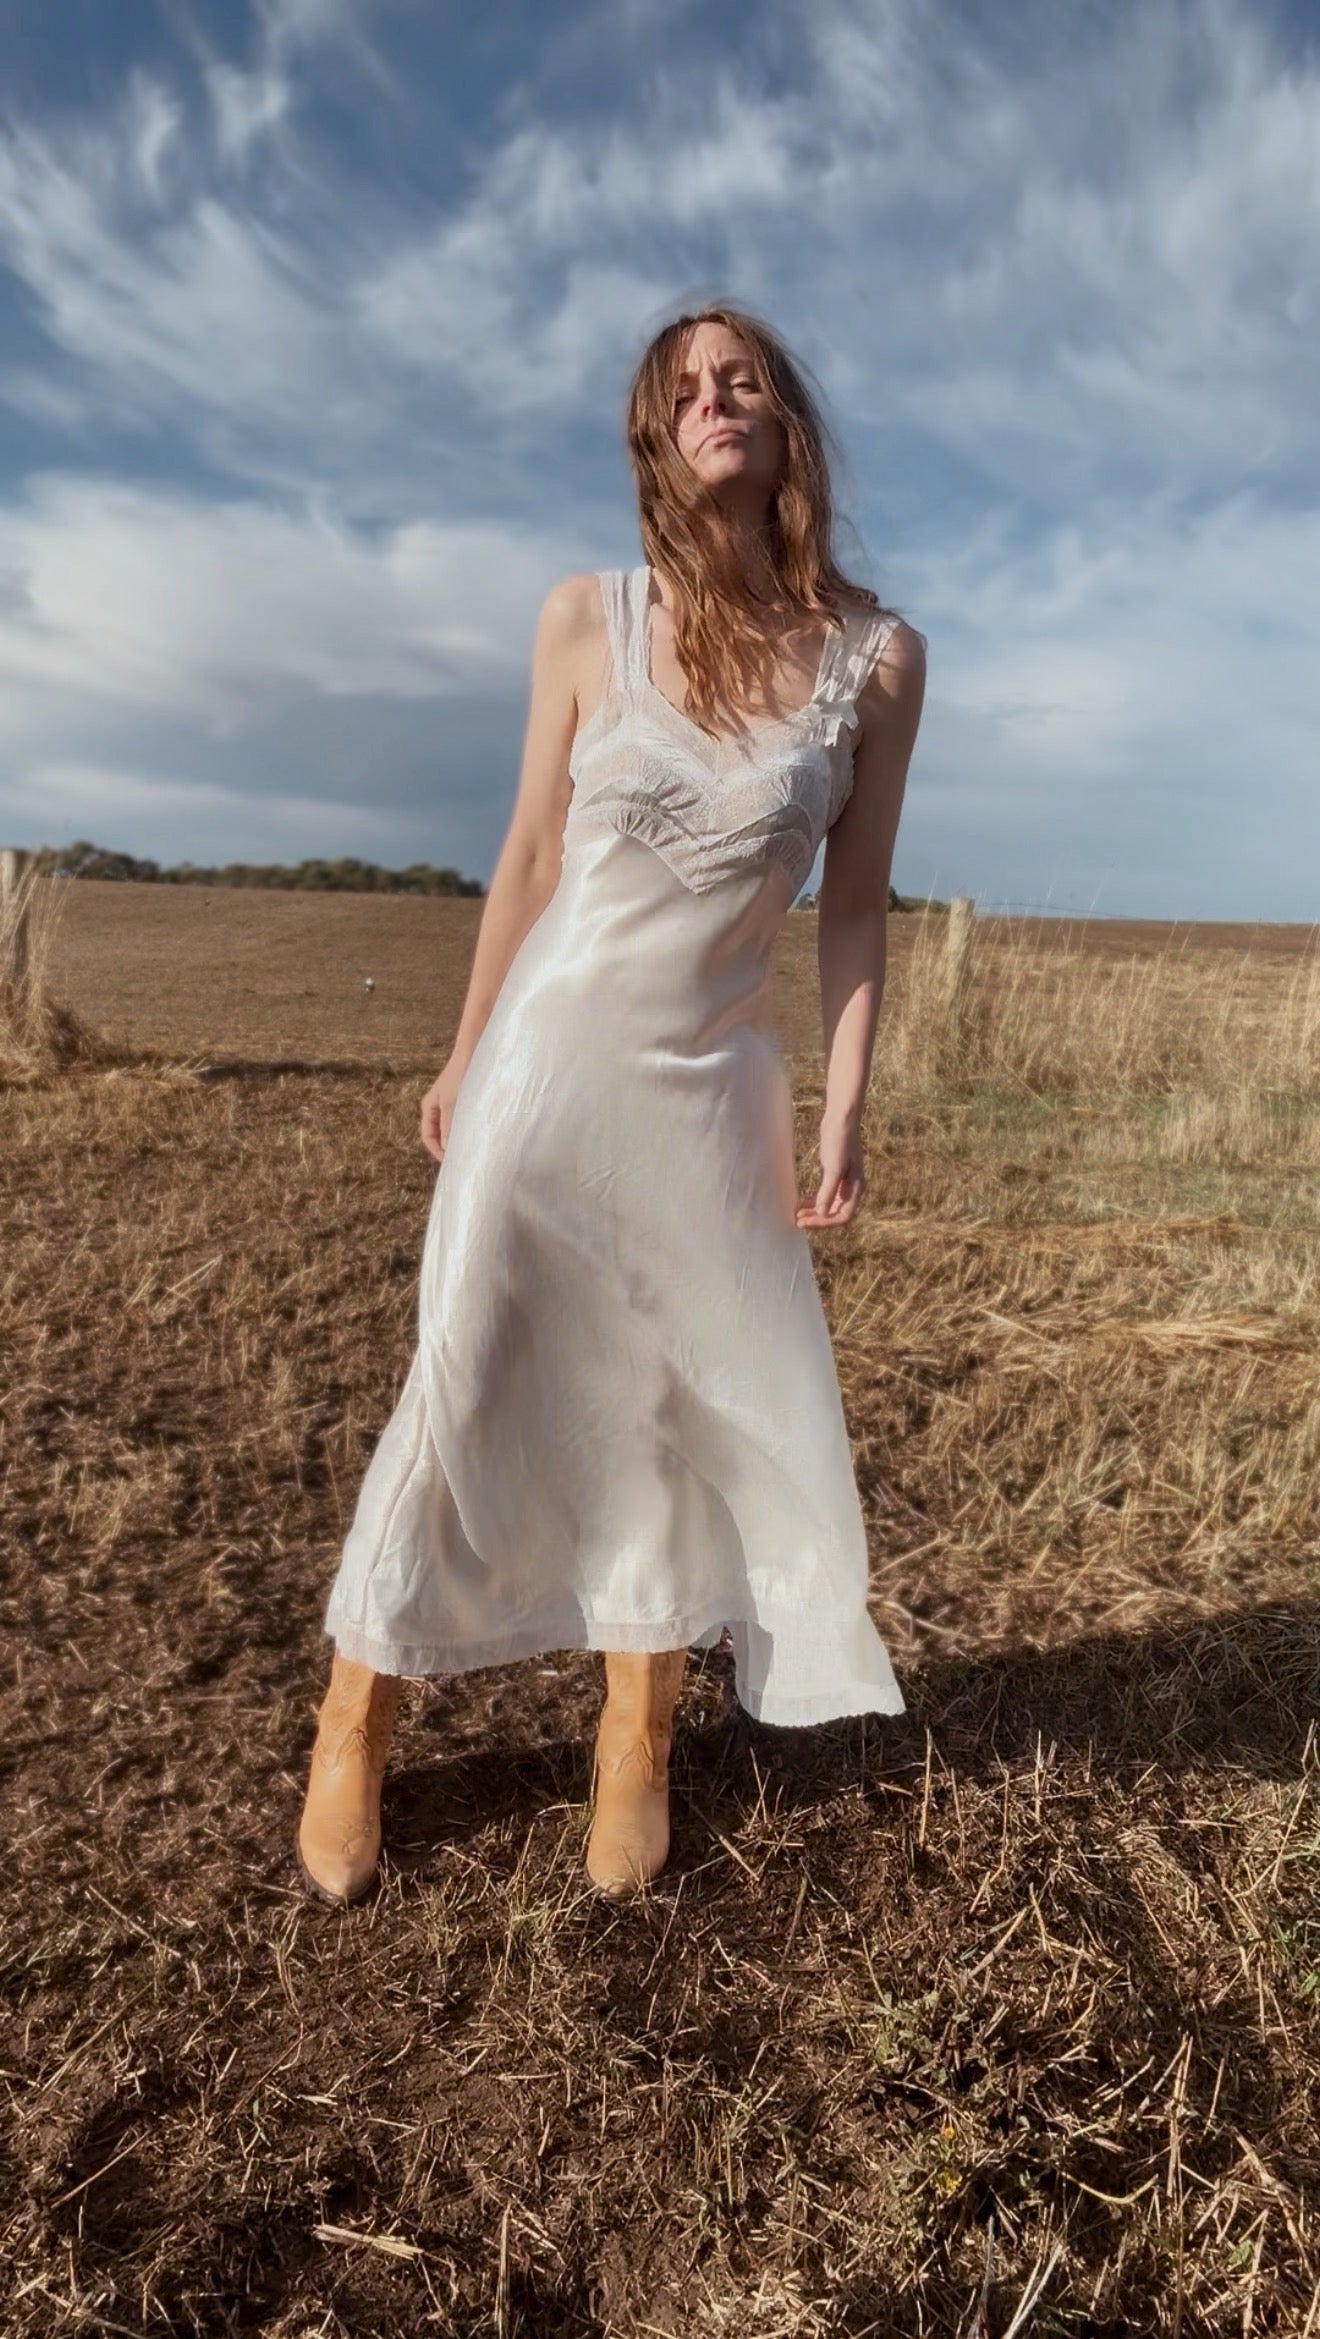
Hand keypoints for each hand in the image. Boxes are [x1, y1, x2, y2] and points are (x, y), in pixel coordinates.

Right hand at [419, 1054, 467, 1163]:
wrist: (472, 1052)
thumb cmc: (460, 1075)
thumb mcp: (452, 1102)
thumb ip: (448, 1125)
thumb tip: (446, 1147)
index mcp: (429, 1108)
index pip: (428, 1137)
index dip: (437, 1151)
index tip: (451, 1161)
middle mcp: (438, 1109)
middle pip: (439, 1135)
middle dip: (447, 1148)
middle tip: (462, 1160)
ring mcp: (450, 1105)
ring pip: (450, 1129)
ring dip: (457, 1140)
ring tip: (470, 1150)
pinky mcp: (462, 1102)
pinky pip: (461, 1121)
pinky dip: (465, 1130)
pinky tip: (476, 1136)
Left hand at [795, 1112, 864, 1229]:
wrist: (841, 1119)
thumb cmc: (840, 1141)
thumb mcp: (834, 1167)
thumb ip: (828, 1191)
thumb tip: (822, 1213)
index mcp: (856, 1189)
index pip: (843, 1216)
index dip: (825, 1223)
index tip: (805, 1221)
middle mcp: (851, 1189)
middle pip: (835, 1214)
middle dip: (817, 1219)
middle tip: (797, 1221)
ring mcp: (843, 1183)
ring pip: (829, 1206)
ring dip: (814, 1212)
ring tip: (797, 1215)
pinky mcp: (834, 1175)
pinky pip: (825, 1195)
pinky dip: (815, 1201)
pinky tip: (802, 1204)